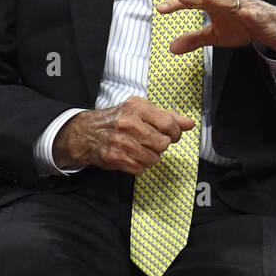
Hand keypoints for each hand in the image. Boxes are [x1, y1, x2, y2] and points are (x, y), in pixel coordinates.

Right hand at [52, 96, 194, 173]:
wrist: (85, 132)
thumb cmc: (118, 120)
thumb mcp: (141, 111)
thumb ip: (168, 117)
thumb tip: (190, 124)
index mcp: (137, 107)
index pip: (169, 123)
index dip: (175, 133)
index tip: (171, 135)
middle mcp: (128, 123)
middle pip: (162, 143)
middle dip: (161, 146)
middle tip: (152, 142)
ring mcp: (120, 141)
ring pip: (153, 158)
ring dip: (150, 157)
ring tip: (141, 149)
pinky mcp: (114, 157)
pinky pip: (140, 168)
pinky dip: (139, 165)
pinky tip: (131, 156)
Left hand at [156, 0, 275, 56]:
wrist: (271, 29)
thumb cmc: (243, 26)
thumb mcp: (215, 35)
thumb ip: (195, 39)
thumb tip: (172, 47)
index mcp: (216, 3)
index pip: (194, 0)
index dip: (178, 3)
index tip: (161, 8)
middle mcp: (229, 0)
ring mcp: (245, 6)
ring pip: (230, 0)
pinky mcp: (261, 15)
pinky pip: (255, 13)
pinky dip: (249, 12)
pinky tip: (243, 13)